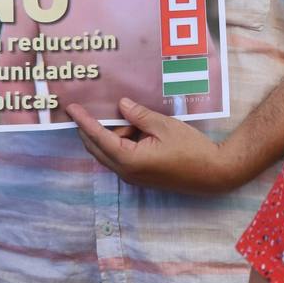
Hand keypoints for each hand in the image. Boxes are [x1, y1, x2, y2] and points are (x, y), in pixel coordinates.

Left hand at [69, 98, 241, 194]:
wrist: (212, 172)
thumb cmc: (191, 148)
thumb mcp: (164, 125)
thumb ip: (139, 115)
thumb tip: (121, 105)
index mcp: (129, 159)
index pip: (98, 136)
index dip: (84, 121)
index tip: (71, 108)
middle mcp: (126, 171)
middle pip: (97, 147)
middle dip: (93, 127)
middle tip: (94, 107)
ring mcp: (132, 176)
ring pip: (109, 152)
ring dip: (113, 134)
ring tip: (135, 118)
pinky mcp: (140, 176)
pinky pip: (120, 156)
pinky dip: (122, 142)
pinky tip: (137, 128)